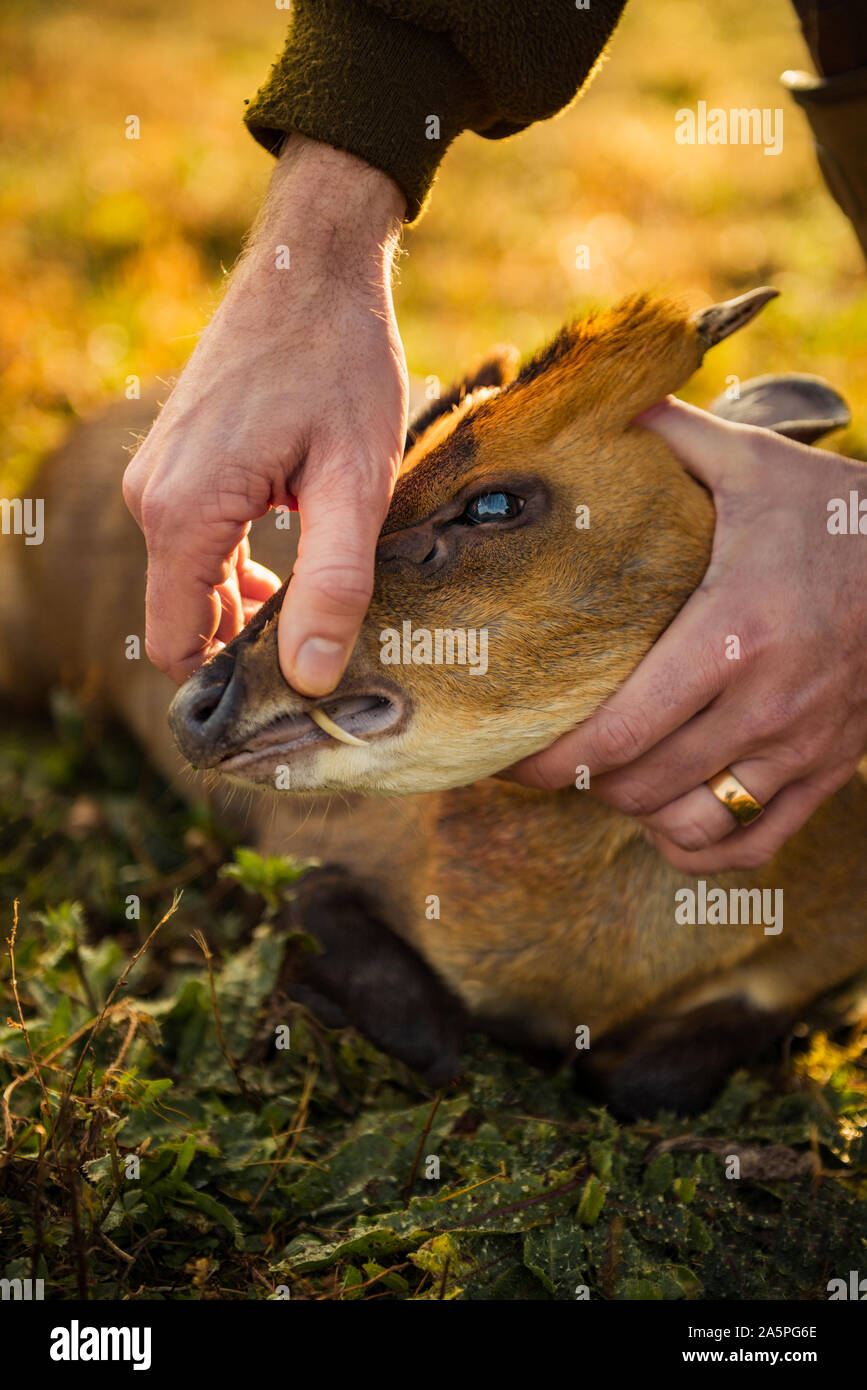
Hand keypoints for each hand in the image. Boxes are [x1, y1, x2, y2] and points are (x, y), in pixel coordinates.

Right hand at [123, 133, 406, 691]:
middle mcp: (151, 498)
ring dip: (251, 607)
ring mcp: (158, 477)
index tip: (296, 693)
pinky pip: (197, 546)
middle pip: (186, 618)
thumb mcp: (356, 481)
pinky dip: (242, 570)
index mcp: (184, 513)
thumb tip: (310, 680)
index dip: (230, 684)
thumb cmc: (341, 363)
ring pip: (193, 584)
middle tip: (331, 647)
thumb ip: (332, 585)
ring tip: (324, 602)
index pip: (177, 645)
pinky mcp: (177, 462)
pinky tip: (301, 562)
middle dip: (248, 647)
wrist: (312, 264)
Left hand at [508, 398, 866, 871]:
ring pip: (692, 821)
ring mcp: (802, 746)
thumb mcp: (752, 464)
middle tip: (553, 755)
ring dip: (635, 811)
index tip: (515, 757)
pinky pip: (756, 843)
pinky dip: (701, 845)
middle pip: (644, 785)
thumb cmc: (834, 512)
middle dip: (584, 782)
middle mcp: (767, 703)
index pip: (624, 730)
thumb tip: (598, 403)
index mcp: (733, 632)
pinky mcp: (829, 769)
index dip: (556, 762)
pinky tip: (669, 817)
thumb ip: (670, 436)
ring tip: (607, 779)